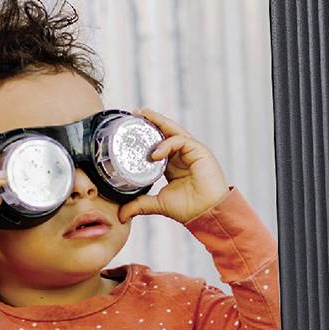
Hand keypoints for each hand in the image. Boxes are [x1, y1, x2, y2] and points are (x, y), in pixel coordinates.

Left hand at [117, 110, 229, 224]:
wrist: (207, 213)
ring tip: (143, 116)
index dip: (146, 137)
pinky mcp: (200, 151)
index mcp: (173, 165)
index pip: (158, 144)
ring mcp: (191, 152)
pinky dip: (167, 144)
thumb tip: (121, 215)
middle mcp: (182, 156)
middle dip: (152, 121)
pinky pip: (181, 140)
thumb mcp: (158, 203)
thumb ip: (139, 205)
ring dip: (158, 122)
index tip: (130, 129)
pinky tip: (155, 154)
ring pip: (174, 131)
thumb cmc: (189, 208)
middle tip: (136, 113)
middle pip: (166, 132)